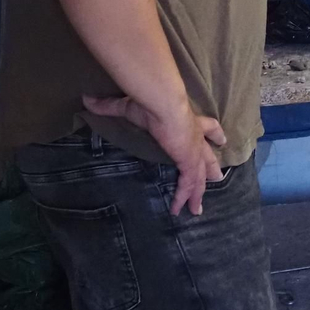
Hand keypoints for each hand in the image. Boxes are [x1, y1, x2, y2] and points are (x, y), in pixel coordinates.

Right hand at [83, 94, 224, 216]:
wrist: (164, 103)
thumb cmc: (151, 102)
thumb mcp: (128, 105)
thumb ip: (109, 106)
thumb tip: (88, 99)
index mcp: (189, 121)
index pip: (208, 127)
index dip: (214, 134)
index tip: (221, 140)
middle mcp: (196, 137)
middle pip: (209, 156)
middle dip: (212, 168)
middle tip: (217, 178)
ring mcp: (195, 151)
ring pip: (200, 176)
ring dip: (198, 192)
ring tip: (196, 208)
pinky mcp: (189, 161)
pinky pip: (188, 184)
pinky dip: (184, 197)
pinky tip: (179, 209)